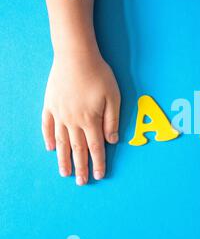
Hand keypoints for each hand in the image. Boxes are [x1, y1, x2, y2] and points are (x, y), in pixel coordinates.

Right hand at [42, 50, 120, 184]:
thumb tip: (112, 141)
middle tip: (82, 182)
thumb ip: (112, 120)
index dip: (98, 163)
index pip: (96, 147)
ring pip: (61, 142)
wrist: (75, 56)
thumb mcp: (113, 97)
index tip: (99, 176)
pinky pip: (47, 126)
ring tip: (65, 173)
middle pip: (77, 149)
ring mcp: (59, 113)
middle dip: (81, 167)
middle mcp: (73, 120)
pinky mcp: (50, 105)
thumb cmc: (99, 75)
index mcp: (91, 120)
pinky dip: (49, 138)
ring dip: (63, 159)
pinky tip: (51, 148)